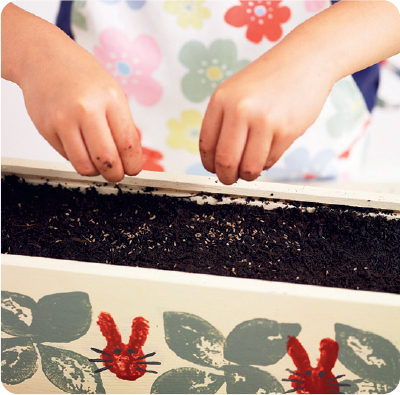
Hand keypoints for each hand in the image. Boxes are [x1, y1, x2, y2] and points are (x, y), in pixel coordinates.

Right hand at [2, 4, 141, 182]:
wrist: (43, 57)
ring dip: (96, 172)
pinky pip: (67, 158)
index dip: (133, 164)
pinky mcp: (46, 129)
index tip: (133, 169)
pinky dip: (78, 158)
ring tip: (98, 164)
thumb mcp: (112, 93)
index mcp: (110, 98)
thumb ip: (122, 125)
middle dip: (115, 175)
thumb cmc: (83, 77)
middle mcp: (87, 109)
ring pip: (84, 166)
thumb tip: (130, 158)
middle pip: (107, 160)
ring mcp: (63, 120)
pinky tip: (80, 145)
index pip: (128, 144)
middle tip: (116, 174)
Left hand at [199, 46, 332, 184]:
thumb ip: (223, 121)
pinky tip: (268, 150)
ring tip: (250, 168)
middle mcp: (240, 109)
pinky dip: (266, 163)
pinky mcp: (286, 131)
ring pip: (249, 168)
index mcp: (221, 99)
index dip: (209, 164)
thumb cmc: (269, 79)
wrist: (306, 59)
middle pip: (225, 161)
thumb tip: (216, 160)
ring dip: (248, 174)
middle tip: (230, 178)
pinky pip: (270, 161)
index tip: (214, 169)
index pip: (207, 145)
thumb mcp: (235, 92)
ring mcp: (264, 120)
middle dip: (226, 177)